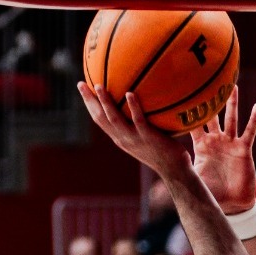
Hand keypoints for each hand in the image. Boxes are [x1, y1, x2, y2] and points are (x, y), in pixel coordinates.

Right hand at [78, 83, 192, 178]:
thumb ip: (142, 122)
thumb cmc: (165, 152)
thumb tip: (145, 98)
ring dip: (105, 102)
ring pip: (114, 119)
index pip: (100, 120)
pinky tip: (130, 93)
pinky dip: (133, 107)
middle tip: (80, 84)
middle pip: (100, 118)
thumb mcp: (147, 137)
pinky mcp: (148, 138)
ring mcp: (134, 139)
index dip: (90, 105)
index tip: (83, 89)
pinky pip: (138, 120)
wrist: (175, 170)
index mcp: (120, 138)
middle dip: (89, 101)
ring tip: (98, 86)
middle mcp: (123, 139)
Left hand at [190, 88, 255, 214]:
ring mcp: (230, 143)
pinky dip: (254, 119)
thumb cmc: (212, 192)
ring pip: (231, 119)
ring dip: (232, 103)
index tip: (180, 95)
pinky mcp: (243, 149)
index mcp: (201, 146)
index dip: (187, 112)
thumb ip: (180, 169)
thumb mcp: (193, 178)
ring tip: (233, 86)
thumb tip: (158, 169)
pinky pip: (249, 132)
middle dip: (209, 101)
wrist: (231, 203)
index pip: (192, 125)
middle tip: (204, 80)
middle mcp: (216, 141)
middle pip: (211, 116)